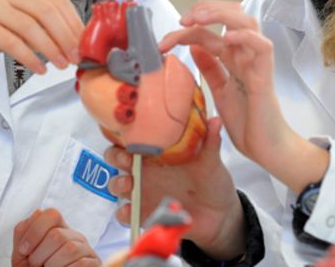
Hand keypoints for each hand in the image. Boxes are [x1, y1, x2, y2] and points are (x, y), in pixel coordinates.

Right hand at [0, 0, 83, 73]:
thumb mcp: (25, 20)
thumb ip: (48, 24)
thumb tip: (79, 41)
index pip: (58, 1)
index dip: (74, 24)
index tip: (85, 44)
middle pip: (46, 12)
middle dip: (65, 37)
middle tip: (75, 58)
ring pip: (30, 27)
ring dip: (50, 49)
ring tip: (61, 65)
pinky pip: (12, 43)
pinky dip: (30, 58)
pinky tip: (40, 69)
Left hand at [11, 209, 100, 266]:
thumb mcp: (23, 255)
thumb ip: (23, 234)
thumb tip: (38, 212)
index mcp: (58, 229)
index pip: (52, 215)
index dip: (34, 231)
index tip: (24, 250)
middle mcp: (75, 236)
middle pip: (57, 234)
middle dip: (40, 254)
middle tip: (37, 265)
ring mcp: (87, 250)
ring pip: (69, 249)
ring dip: (52, 265)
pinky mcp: (95, 263)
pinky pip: (80, 263)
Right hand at [105, 118, 245, 260]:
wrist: (219, 214)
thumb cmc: (211, 179)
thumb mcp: (211, 160)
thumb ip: (210, 141)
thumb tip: (215, 120)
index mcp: (157, 151)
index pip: (132, 137)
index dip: (123, 133)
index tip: (127, 131)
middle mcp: (145, 169)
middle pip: (116, 158)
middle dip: (115, 156)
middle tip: (127, 159)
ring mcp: (142, 191)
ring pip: (117, 185)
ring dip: (118, 183)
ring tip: (129, 184)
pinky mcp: (144, 214)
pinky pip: (125, 214)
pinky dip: (124, 213)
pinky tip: (130, 211)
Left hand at [158, 0, 328, 191]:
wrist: (265, 148)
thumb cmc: (247, 121)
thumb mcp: (220, 91)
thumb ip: (210, 69)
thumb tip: (194, 48)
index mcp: (233, 58)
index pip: (210, 31)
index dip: (186, 29)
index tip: (164, 41)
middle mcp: (245, 55)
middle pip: (231, 15)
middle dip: (205, 9)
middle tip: (183, 19)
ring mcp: (256, 63)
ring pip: (247, 23)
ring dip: (221, 15)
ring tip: (199, 18)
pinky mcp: (265, 77)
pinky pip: (262, 48)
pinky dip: (245, 37)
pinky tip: (227, 38)